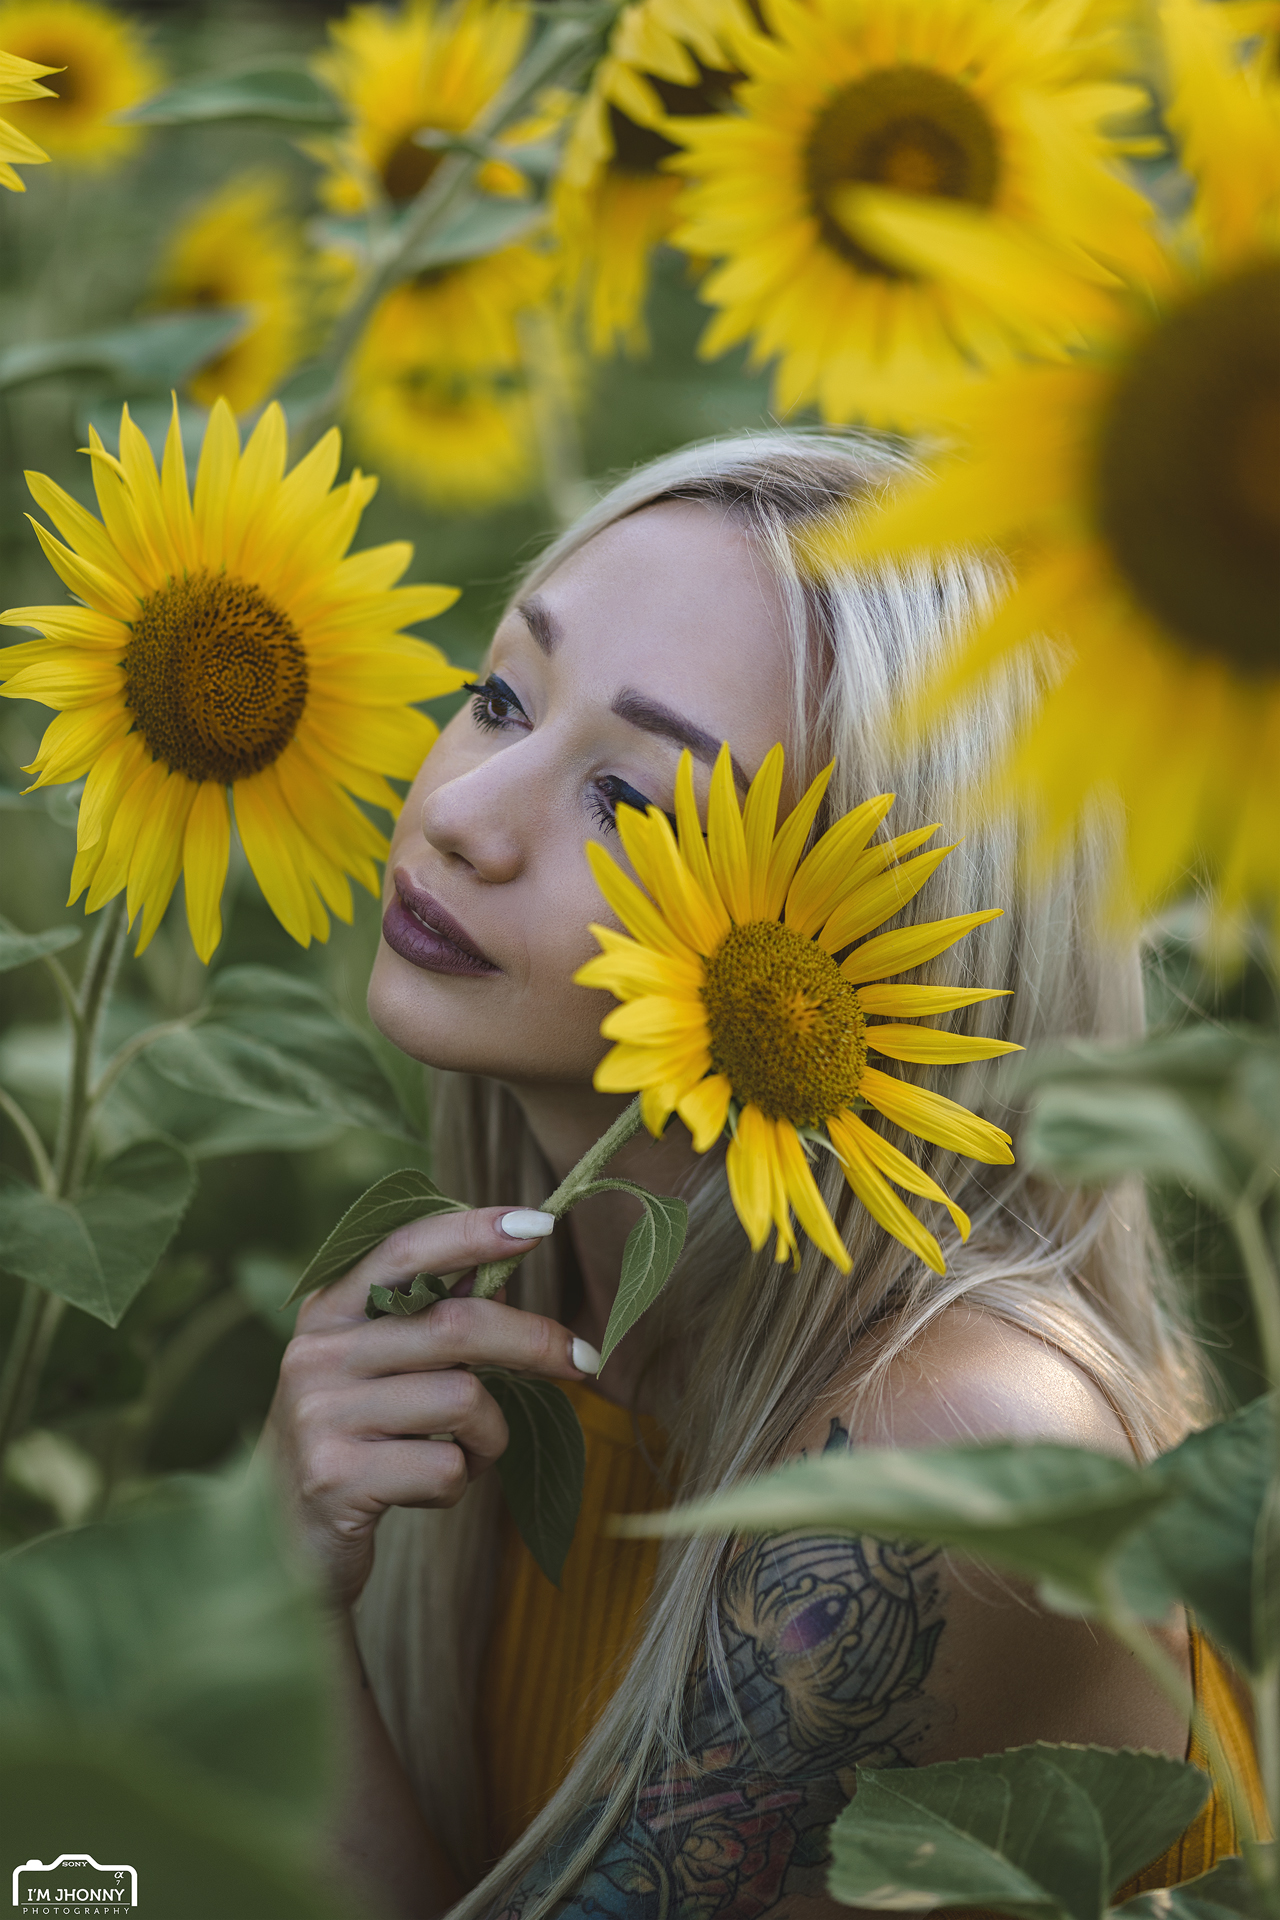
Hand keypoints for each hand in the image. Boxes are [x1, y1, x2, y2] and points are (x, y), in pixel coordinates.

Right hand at [258, 1205, 595, 1608]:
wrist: (279, 1549)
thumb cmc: (354, 1442)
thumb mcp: (377, 1369)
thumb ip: (429, 1317)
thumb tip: (504, 1269)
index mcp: (328, 1311)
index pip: (405, 1249)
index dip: (473, 1231)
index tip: (540, 1224)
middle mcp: (315, 1353)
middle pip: (455, 1325)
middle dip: (532, 1341)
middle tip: (583, 1360)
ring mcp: (319, 1415)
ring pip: (463, 1400)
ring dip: (489, 1435)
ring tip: (463, 1453)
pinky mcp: (334, 1478)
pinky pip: (447, 1467)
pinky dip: (462, 1481)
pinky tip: (426, 1490)